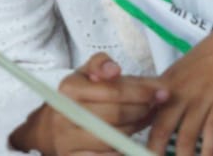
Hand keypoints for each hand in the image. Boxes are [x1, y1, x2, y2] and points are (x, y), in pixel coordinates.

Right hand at [9, 53, 166, 155]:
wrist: (50, 128)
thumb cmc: (78, 96)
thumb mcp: (86, 73)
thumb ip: (102, 64)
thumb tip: (114, 70)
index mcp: (69, 89)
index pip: (113, 91)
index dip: (142, 92)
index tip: (162, 91)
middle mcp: (65, 116)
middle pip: (117, 115)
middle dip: (142, 109)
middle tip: (156, 105)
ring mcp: (67, 141)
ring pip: (115, 137)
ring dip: (136, 128)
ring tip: (144, 118)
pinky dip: (123, 149)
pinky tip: (130, 139)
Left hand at [147, 16, 212, 155]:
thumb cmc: (209, 56)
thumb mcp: (179, 70)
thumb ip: (162, 93)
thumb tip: (145, 117)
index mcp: (165, 84)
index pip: (142, 111)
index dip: (133, 133)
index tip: (129, 150)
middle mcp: (180, 93)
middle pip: (161, 129)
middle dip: (155, 152)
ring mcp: (202, 98)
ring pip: (187, 136)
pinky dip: (209, 149)